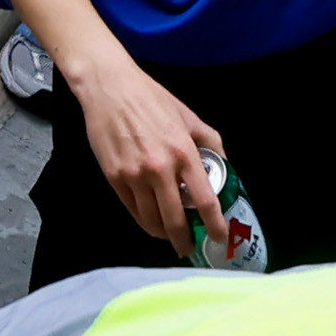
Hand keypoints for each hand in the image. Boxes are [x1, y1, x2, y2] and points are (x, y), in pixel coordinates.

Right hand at [61, 46, 227, 261]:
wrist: (110, 88)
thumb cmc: (151, 99)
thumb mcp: (188, 116)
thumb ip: (209, 141)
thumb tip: (224, 164)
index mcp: (183, 152)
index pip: (204, 200)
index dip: (214, 224)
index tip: (219, 237)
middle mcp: (160, 169)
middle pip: (175, 220)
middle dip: (184, 241)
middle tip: (189, 247)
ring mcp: (134, 175)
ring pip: (151, 220)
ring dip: (163, 234)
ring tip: (169, 235)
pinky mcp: (114, 177)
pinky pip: (133, 210)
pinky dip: (144, 220)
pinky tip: (151, 220)